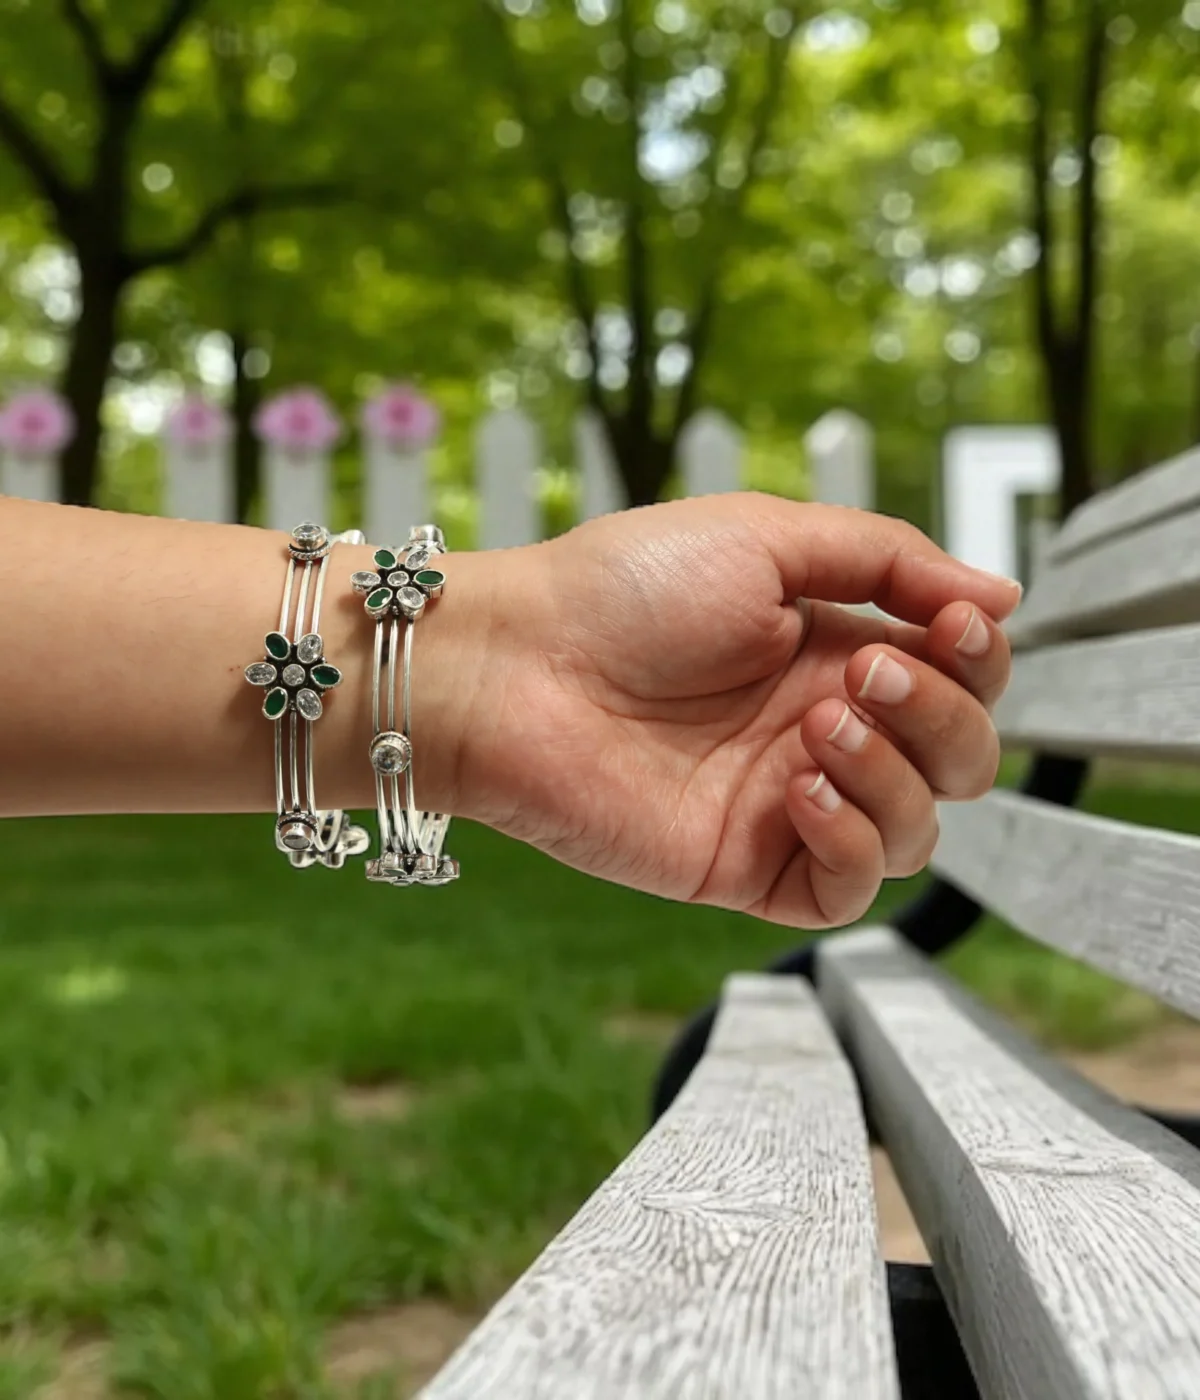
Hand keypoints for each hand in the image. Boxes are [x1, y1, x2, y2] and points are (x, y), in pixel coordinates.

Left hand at [440, 494, 1018, 928]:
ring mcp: (787, 802)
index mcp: (832, 647)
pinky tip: (799, 791)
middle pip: (960, 758)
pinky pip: (850, 888)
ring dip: (895, 775)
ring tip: (813, 729)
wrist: (515, 667)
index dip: (976, 659)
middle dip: (943, 717)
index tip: (949, 628)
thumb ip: (889, 562)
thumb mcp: (768, 537)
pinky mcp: (747, 866)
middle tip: (857, 678)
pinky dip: (853, 842)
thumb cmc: (623, 588)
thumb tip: (1001, 597)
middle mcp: (821, 727)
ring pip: (920, 828)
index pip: (960, 675)